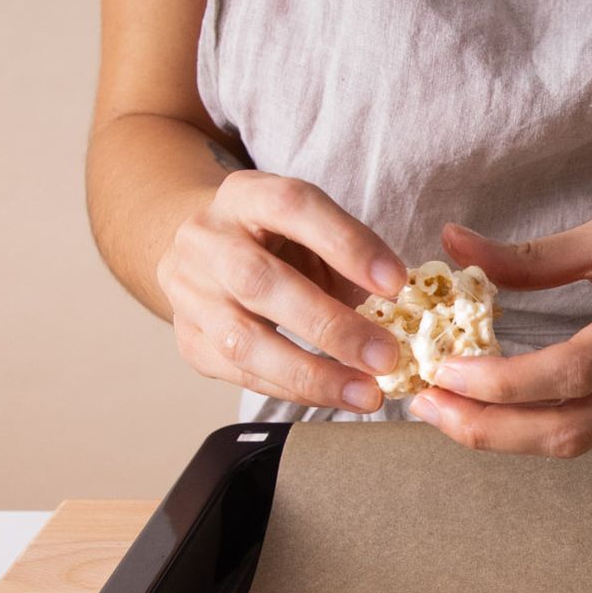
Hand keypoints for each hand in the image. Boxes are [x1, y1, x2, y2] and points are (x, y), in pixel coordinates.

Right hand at [159, 170, 408, 410]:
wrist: (202, 251)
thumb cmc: (273, 241)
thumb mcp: (309, 228)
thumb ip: (348, 255)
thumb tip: (403, 304)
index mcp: (245, 195)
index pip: (293, 207)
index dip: (347, 244)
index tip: (396, 282)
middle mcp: (207, 240)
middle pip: (261, 281)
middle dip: (331, 326)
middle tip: (385, 356)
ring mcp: (189, 292)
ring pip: (243, 340)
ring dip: (312, 374)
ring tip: (365, 394)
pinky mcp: (188, 340)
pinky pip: (240, 374)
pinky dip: (293, 390)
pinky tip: (333, 396)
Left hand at [410, 208, 591, 456]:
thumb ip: (535, 254)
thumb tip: (453, 245)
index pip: (576, 370)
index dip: (505, 381)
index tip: (445, 367)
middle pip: (571, 428)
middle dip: (487, 428)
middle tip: (423, 405)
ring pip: (577, 442)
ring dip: (502, 435)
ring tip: (444, 409)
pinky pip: (591, 431)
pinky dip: (533, 426)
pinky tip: (492, 405)